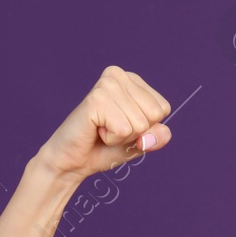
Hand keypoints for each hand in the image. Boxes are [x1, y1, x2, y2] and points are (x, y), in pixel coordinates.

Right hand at [37, 66, 172, 178]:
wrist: (72, 161)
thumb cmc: (105, 148)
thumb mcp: (140, 142)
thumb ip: (157, 136)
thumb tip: (163, 133)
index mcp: (132, 80)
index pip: (163, 108)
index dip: (146, 128)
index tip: (122, 126)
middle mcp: (119, 75)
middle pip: (154, 115)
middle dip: (135, 132)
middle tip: (110, 129)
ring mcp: (107, 85)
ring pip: (140, 124)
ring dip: (122, 136)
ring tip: (101, 130)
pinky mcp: (96, 99)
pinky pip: (124, 130)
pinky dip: (112, 139)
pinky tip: (95, 130)